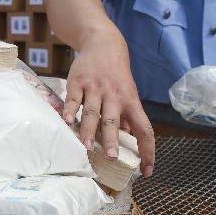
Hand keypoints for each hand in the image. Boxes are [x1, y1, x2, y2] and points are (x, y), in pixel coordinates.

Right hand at [61, 26, 154, 176]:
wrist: (103, 43)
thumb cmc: (116, 75)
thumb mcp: (127, 94)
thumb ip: (126, 117)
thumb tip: (130, 139)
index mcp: (131, 102)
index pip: (144, 129)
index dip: (148, 150)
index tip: (147, 171)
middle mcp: (114, 96)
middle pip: (114, 120)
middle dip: (112, 139)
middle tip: (111, 157)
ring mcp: (95, 88)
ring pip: (93, 112)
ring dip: (89, 131)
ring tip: (86, 148)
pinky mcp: (78, 82)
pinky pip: (74, 98)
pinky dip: (70, 110)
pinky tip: (67, 122)